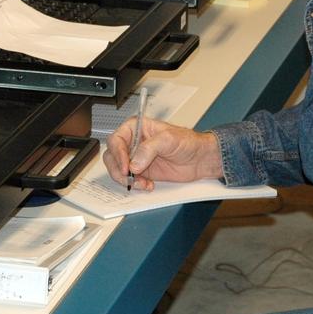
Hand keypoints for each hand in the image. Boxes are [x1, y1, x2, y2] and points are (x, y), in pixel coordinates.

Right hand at [101, 117, 222, 191]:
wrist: (200, 160)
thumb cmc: (188, 142)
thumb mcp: (169, 139)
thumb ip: (149, 148)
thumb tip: (134, 163)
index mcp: (136, 128)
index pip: (116, 139)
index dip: (117, 154)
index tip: (125, 166)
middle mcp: (133, 142)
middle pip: (112, 156)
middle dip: (118, 169)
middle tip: (130, 178)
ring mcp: (136, 158)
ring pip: (118, 170)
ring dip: (126, 179)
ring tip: (141, 183)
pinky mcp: (142, 172)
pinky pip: (130, 180)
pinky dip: (135, 185)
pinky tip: (147, 185)